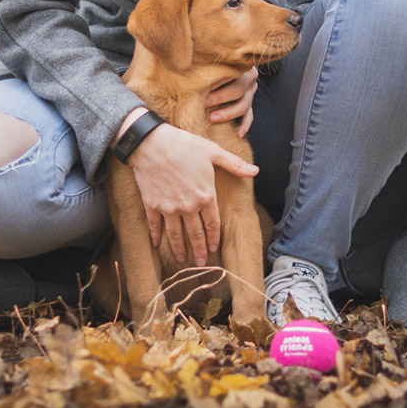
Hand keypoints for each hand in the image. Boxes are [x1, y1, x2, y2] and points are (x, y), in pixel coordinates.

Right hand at [127, 123, 258, 265]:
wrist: (150, 143)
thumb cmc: (183, 145)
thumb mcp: (212, 151)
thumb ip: (234, 164)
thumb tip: (256, 170)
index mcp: (205, 195)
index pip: (212, 223)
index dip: (214, 238)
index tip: (214, 248)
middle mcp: (188, 206)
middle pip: (195, 233)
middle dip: (199, 250)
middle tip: (201, 263)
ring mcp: (169, 208)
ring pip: (176, 234)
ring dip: (179, 248)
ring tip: (182, 259)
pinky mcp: (152, 205)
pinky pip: (155, 225)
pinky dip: (155, 236)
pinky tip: (156, 244)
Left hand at [206, 66, 258, 137]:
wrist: (232, 60)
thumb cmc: (213, 61)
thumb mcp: (211, 60)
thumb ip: (204, 66)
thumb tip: (188, 72)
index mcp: (240, 64)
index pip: (231, 73)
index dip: (215, 81)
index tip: (200, 87)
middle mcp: (249, 77)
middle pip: (238, 90)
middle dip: (219, 98)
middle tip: (203, 103)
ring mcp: (251, 91)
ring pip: (244, 105)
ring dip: (228, 113)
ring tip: (212, 118)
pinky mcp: (249, 102)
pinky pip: (249, 115)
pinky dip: (244, 124)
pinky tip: (238, 134)